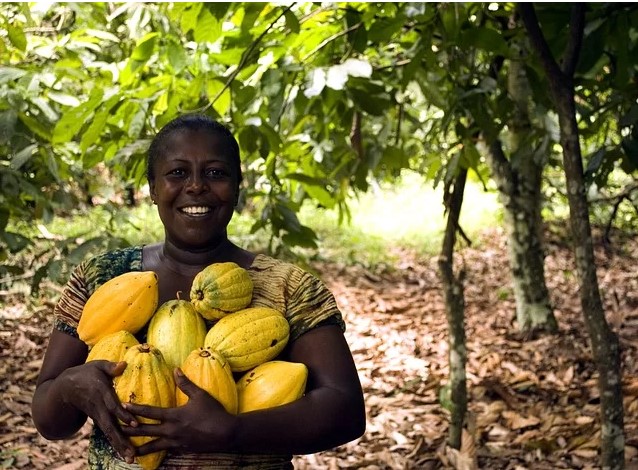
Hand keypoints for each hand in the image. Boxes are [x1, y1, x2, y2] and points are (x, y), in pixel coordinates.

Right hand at [58, 360, 137, 462]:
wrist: (64, 388)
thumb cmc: (85, 373)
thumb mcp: (96, 365)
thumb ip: (110, 366)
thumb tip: (124, 364)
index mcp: (100, 393)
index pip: (112, 406)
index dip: (123, 415)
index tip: (134, 424)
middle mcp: (99, 408)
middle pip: (110, 426)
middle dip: (121, 440)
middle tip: (132, 453)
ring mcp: (97, 416)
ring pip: (109, 433)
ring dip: (119, 446)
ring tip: (131, 458)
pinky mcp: (98, 420)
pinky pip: (108, 433)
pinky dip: (116, 443)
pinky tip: (125, 453)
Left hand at [121, 368, 236, 455]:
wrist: (226, 433)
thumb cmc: (214, 412)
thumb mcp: (200, 395)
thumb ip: (186, 383)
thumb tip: (176, 369)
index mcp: (174, 416)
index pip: (150, 412)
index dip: (136, 409)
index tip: (122, 406)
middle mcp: (171, 431)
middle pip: (146, 431)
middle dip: (130, 430)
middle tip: (116, 429)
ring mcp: (176, 442)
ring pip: (153, 446)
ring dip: (139, 448)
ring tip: (128, 451)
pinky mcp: (182, 449)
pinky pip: (166, 451)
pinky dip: (156, 453)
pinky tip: (151, 455)